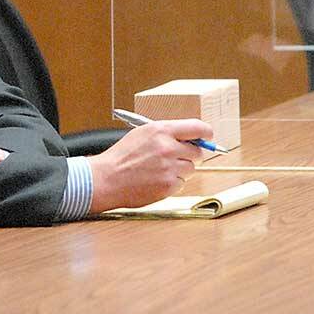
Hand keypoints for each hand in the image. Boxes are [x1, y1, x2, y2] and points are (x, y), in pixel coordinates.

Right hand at [86, 118, 211, 213]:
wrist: (107, 178)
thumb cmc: (121, 157)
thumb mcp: (141, 134)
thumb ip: (166, 133)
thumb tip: (190, 137)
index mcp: (160, 130)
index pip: (197, 127)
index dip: (206, 133)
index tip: (207, 137)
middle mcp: (168, 147)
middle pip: (198, 152)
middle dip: (190, 155)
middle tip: (174, 158)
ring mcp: (170, 167)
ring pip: (191, 169)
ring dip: (180, 170)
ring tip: (159, 170)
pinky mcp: (169, 185)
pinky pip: (182, 183)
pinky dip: (172, 183)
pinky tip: (156, 180)